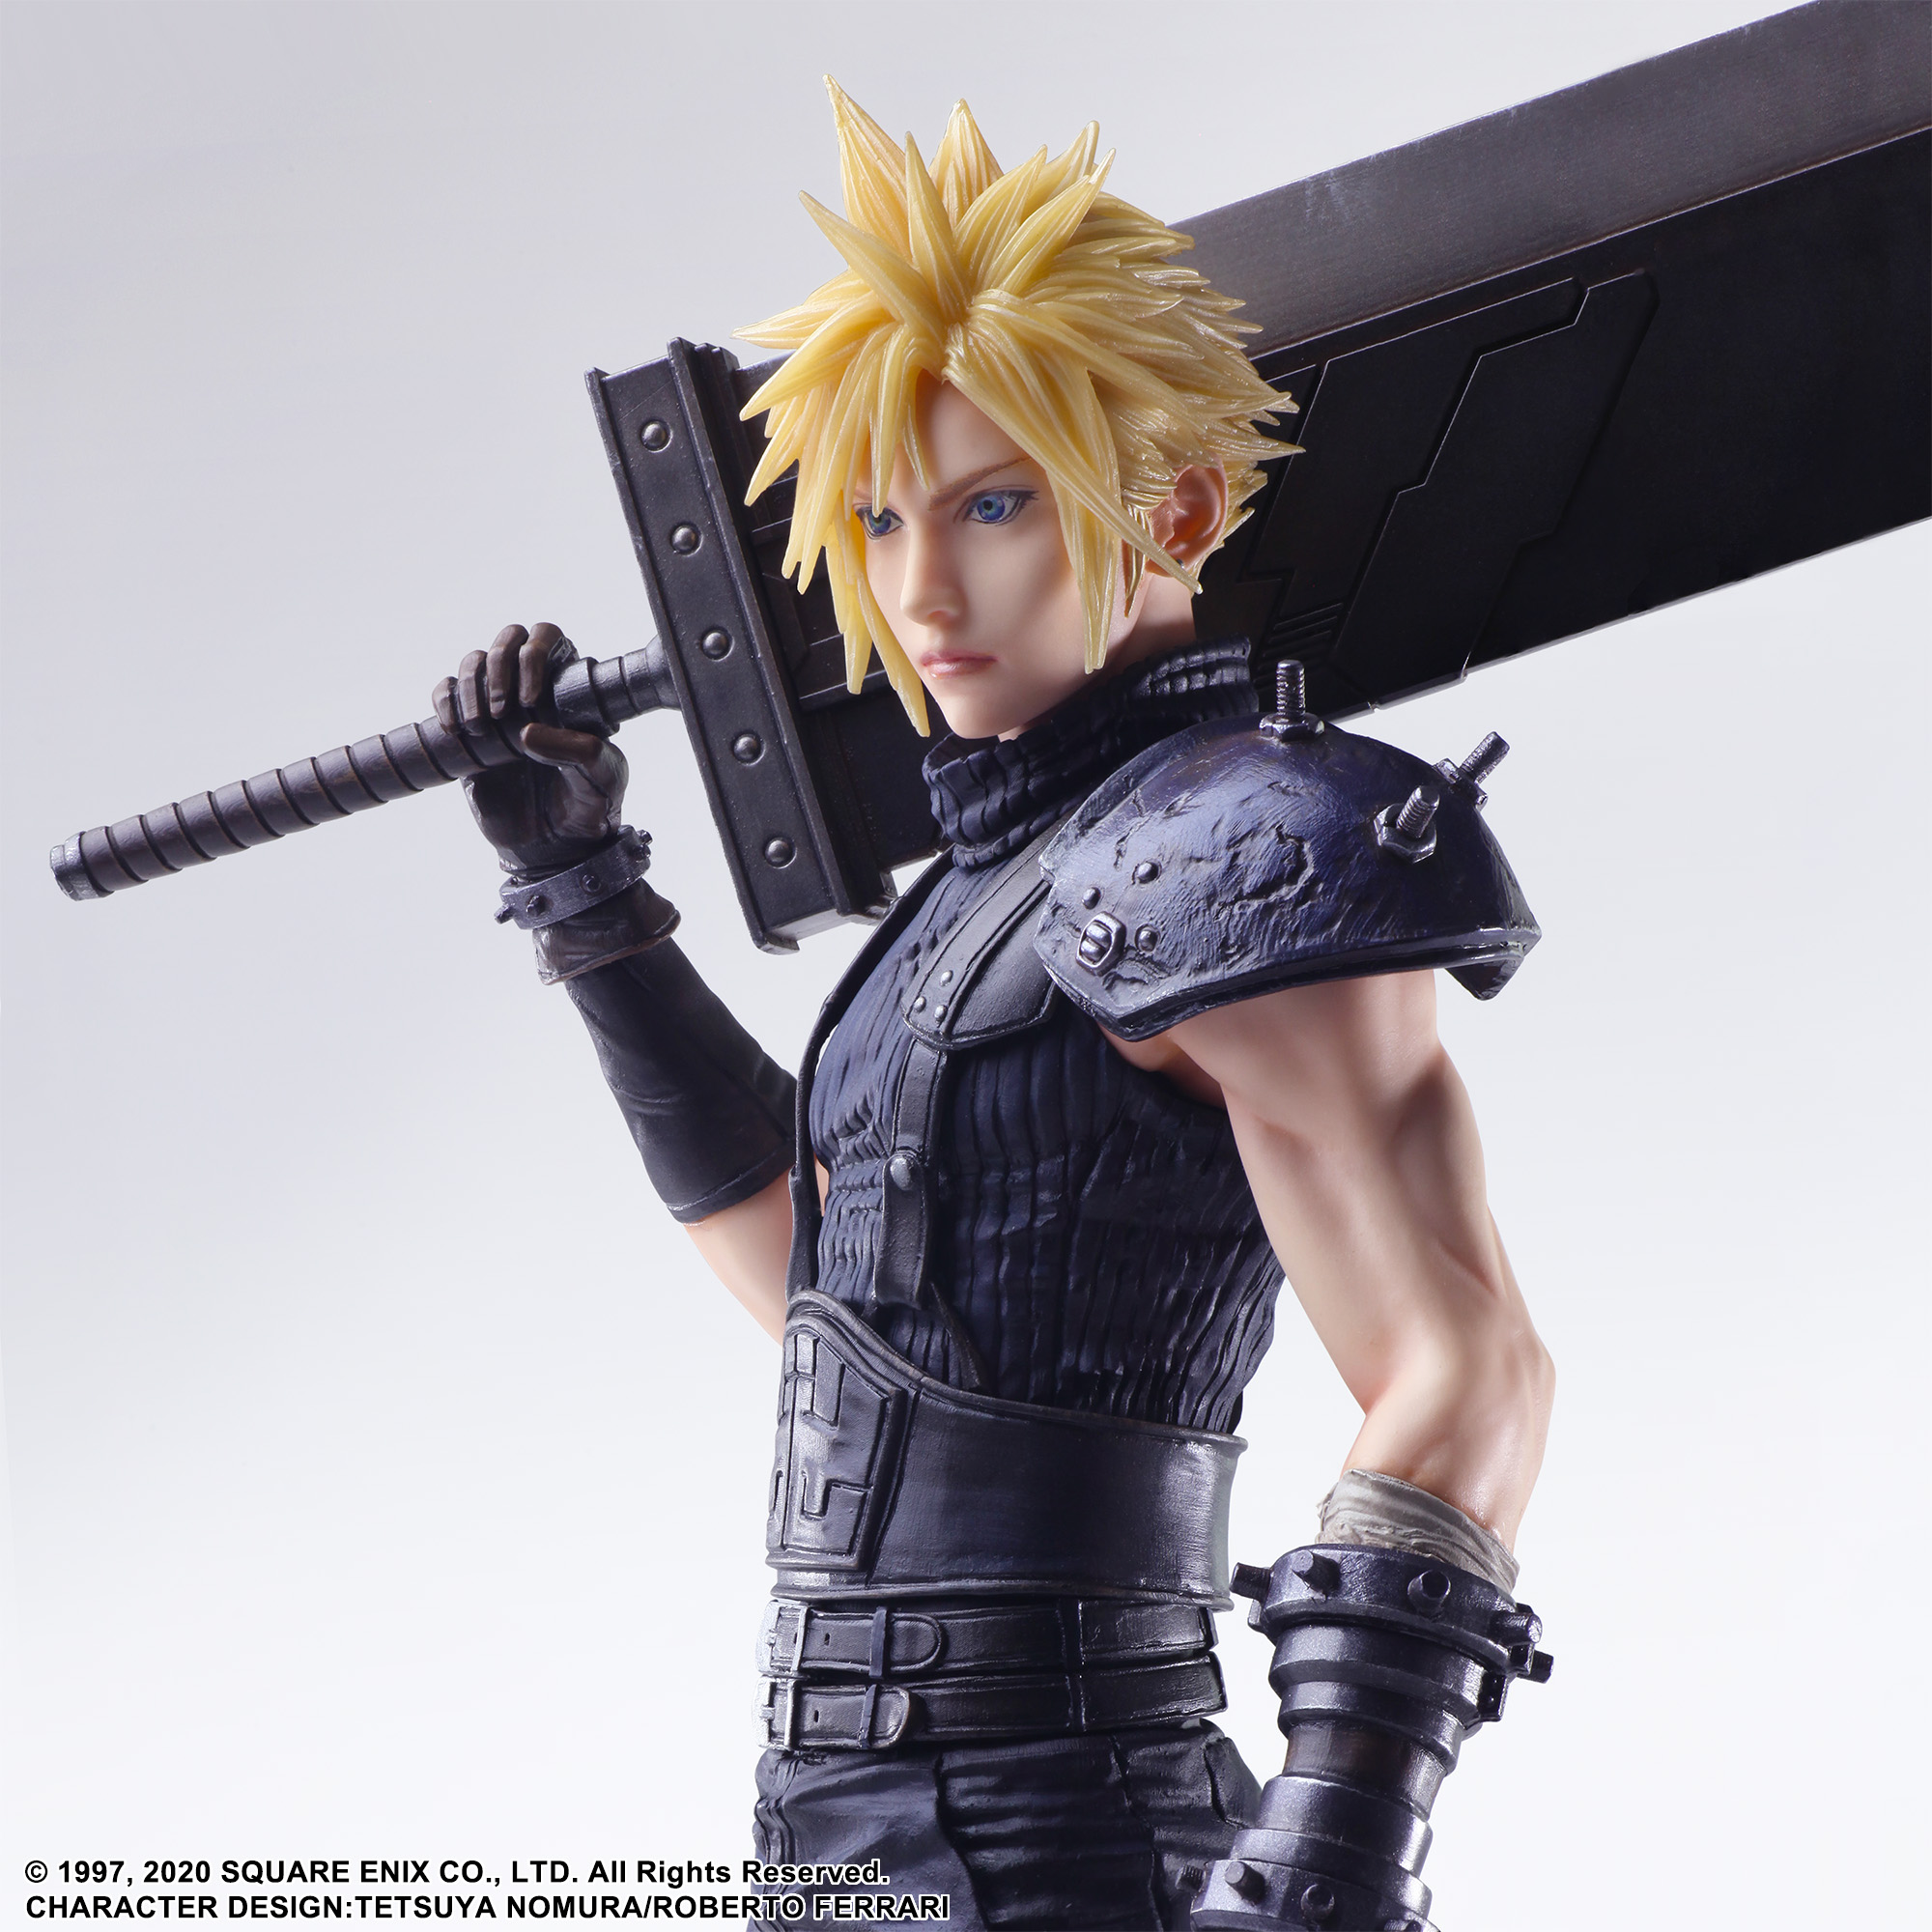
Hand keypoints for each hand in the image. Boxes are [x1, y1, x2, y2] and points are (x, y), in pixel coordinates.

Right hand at [433, 621, 627, 874]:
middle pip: (509, 638)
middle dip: (499, 663)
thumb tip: (527, 730)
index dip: (535, 655)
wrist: (554, 849)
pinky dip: (445, 701)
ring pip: (473, 661)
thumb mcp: (602, 779)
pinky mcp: (469, 730)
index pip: (550, 639)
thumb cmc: (589, 808)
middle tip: (501, 710)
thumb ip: (579, 752)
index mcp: (570, 691)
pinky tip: (457, 729)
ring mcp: (499, 707)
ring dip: (470, 684)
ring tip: (481, 727)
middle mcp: (534, 690)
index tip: (532, 700)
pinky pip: (447, 693)